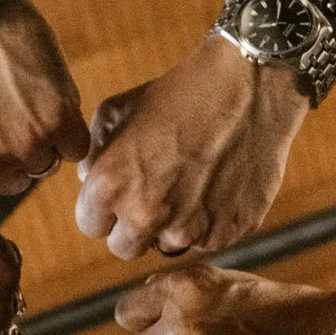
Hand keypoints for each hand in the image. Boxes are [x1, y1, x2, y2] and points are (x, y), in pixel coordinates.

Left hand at [0, 0, 88, 204]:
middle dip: (13, 152)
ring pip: (48, 163)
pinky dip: (69, 126)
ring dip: (42, 138)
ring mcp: (24, 148)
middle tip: (3, 109)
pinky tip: (49, 98)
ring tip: (22, 98)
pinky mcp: (58, 122)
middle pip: (17, 181)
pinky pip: (77, 146)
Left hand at [75, 0, 335, 259]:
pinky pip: (207, 241)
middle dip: (133, 225)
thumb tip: (89, 183)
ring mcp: (191, 229)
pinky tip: (217, 185)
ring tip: (190, 184)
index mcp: (111, 187)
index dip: (104, 209)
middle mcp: (147, 216)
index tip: (120, 194)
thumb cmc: (179, 93)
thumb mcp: (117, 111)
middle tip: (154, 193)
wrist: (247, 87)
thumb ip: (95, 155)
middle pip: (125, 247)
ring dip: (172, 226)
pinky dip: (209, 221)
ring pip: (167, 247)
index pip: (91, 225)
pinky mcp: (228, 232)